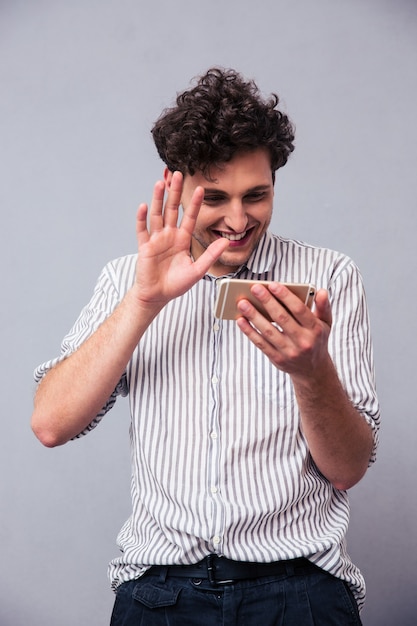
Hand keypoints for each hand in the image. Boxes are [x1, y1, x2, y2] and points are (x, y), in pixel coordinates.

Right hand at [133, 171, 228, 309]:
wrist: (158, 296)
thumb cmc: (176, 284)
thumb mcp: (198, 270)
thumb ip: (211, 255)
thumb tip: (227, 241)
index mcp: (182, 240)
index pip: (190, 217)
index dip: (195, 203)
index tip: (201, 188)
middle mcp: (169, 236)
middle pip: (172, 209)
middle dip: (175, 192)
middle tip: (177, 174)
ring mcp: (156, 240)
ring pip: (157, 215)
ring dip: (158, 199)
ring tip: (160, 183)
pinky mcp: (145, 247)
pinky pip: (143, 230)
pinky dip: (142, 218)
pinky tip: (144, 206)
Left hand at [235, 283, 331, 376]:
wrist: (313, 370)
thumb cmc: (317, 340)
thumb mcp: (326, 324)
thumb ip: (323, 307)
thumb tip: (321, 291)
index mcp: (315, 329)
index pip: (299, 310)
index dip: (285, 296)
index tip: (272, 285)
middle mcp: (303, 341)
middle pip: (282, 318)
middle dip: (267, 302)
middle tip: (254, 288)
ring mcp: (289, 352)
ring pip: (268, 331)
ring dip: (254, 316)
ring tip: (242, 303)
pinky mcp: (277, 359)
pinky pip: (261, 344)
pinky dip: (250, 332)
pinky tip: (241, 320)